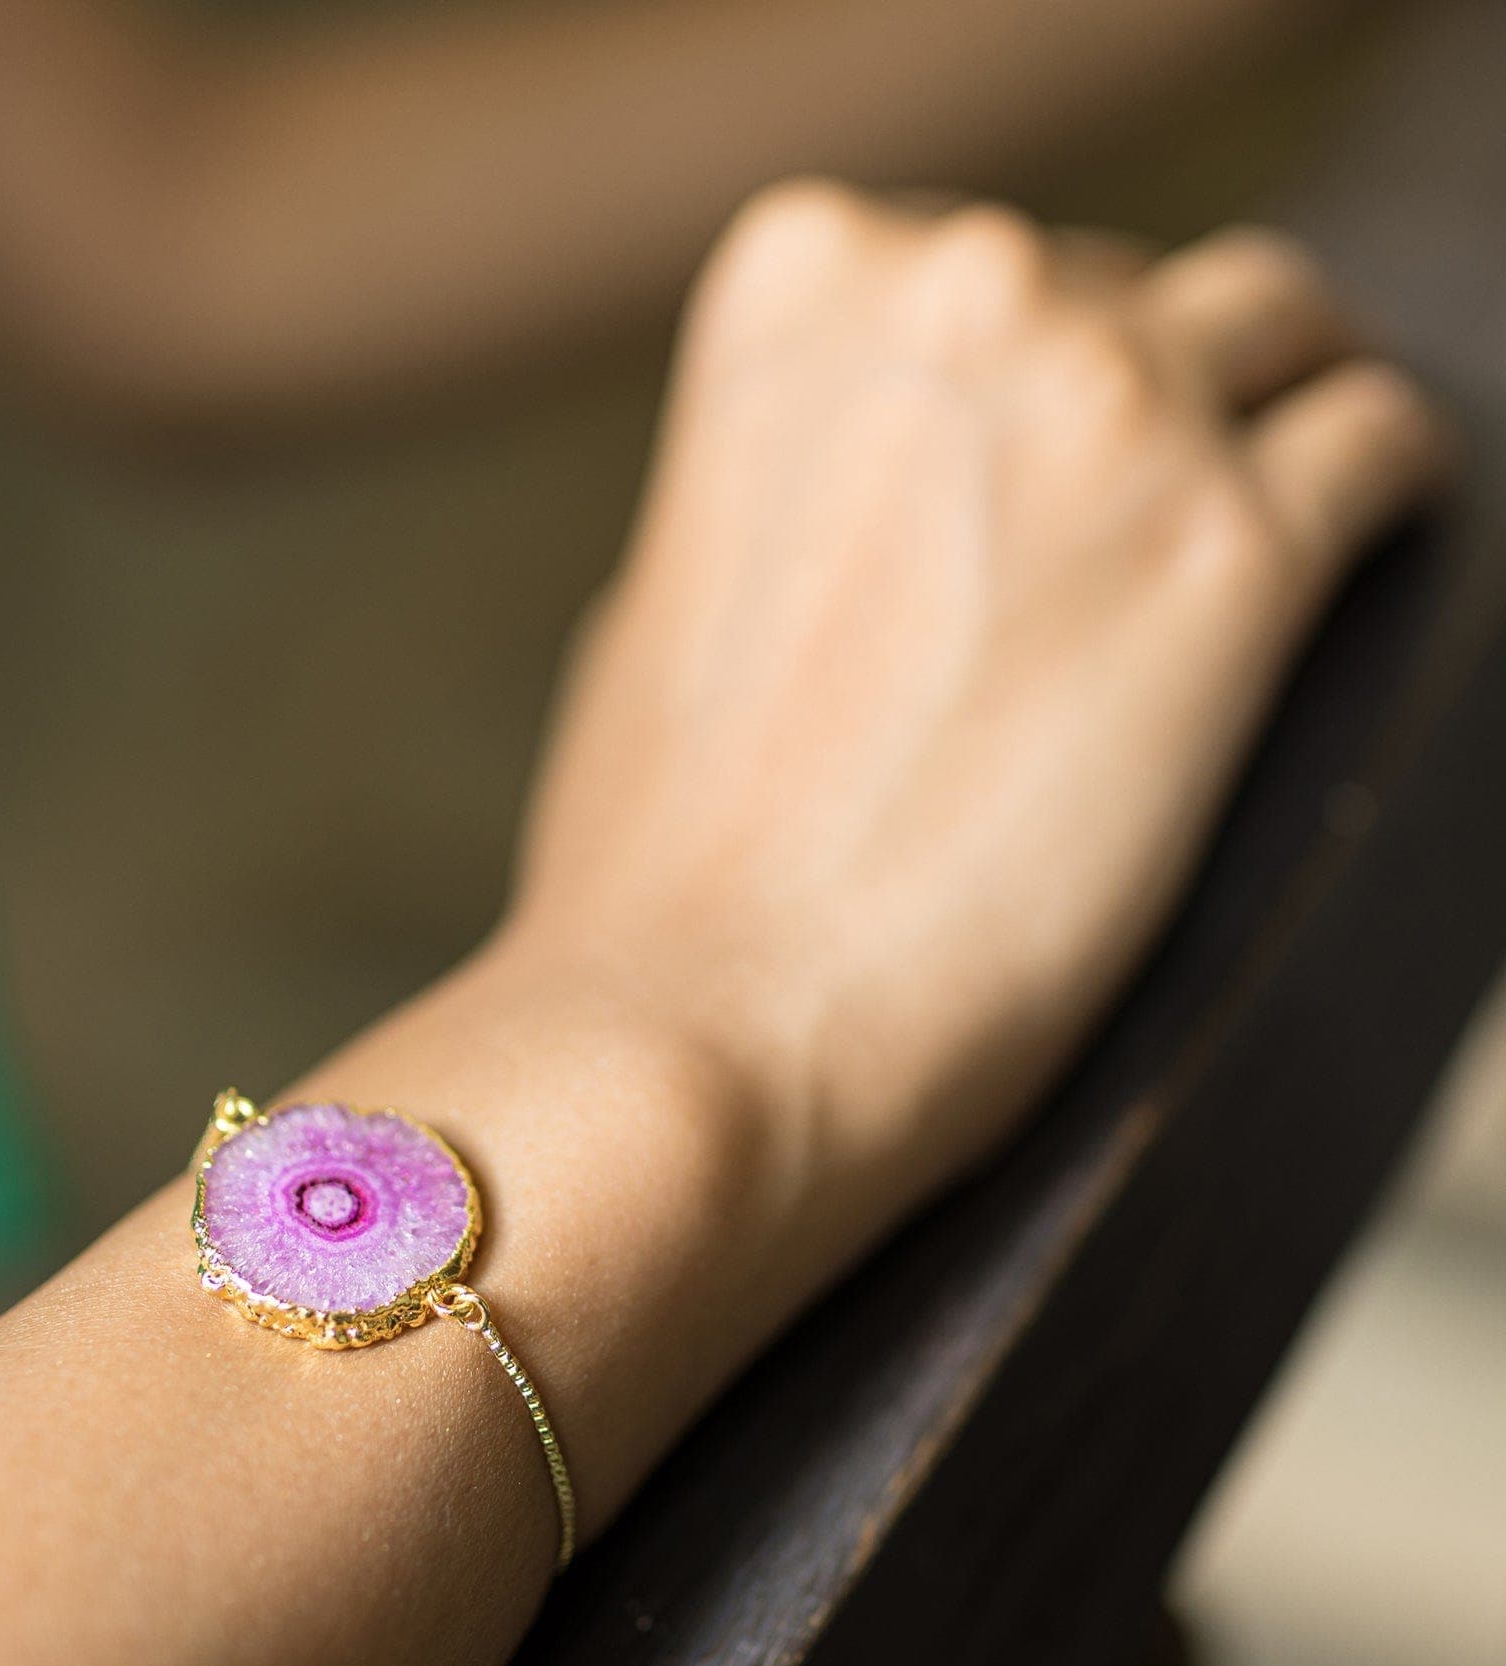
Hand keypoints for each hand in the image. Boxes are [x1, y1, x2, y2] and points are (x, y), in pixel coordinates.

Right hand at [511, 186, 1447, 1249]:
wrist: (703, 1031)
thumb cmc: (654, 865)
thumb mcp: (663, 596)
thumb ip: (786, 491)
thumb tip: (879, 499)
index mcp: (801, 284)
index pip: (969, 263)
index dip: (999, 386)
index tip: (1005, 478)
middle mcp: (968, 298)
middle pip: (1127, 292)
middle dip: (1122, 411)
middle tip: (1097, 560)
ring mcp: (1113, 413)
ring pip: (1280, 333)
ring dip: (1260, 428)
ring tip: (1227, 549)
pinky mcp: (1237, 560)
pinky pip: (1381, 449)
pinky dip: (1376, 503)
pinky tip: (1337, 574)